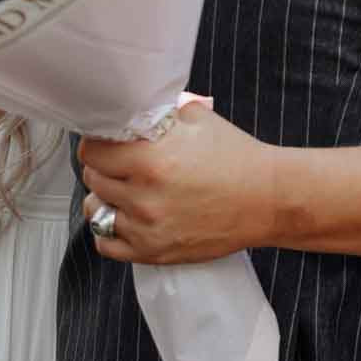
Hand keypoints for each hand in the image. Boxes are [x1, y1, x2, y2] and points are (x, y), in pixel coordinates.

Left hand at [79, 98, 280, 264]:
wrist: (268, 199)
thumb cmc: (236, 158)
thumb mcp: (196, 119)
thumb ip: (156, 114)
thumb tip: (127, 109)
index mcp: (151, 158)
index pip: (91, 151)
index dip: (99, 143)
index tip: (110, 143)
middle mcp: (144, 195)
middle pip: (92, 178)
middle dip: (105, 167)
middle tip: (123, 164)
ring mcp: (146, 227)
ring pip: (94, 209)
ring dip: (105, 197)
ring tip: (126, 191)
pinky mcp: (153, 252)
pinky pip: (105, 244)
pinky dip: (110, 230)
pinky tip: (128, 217)